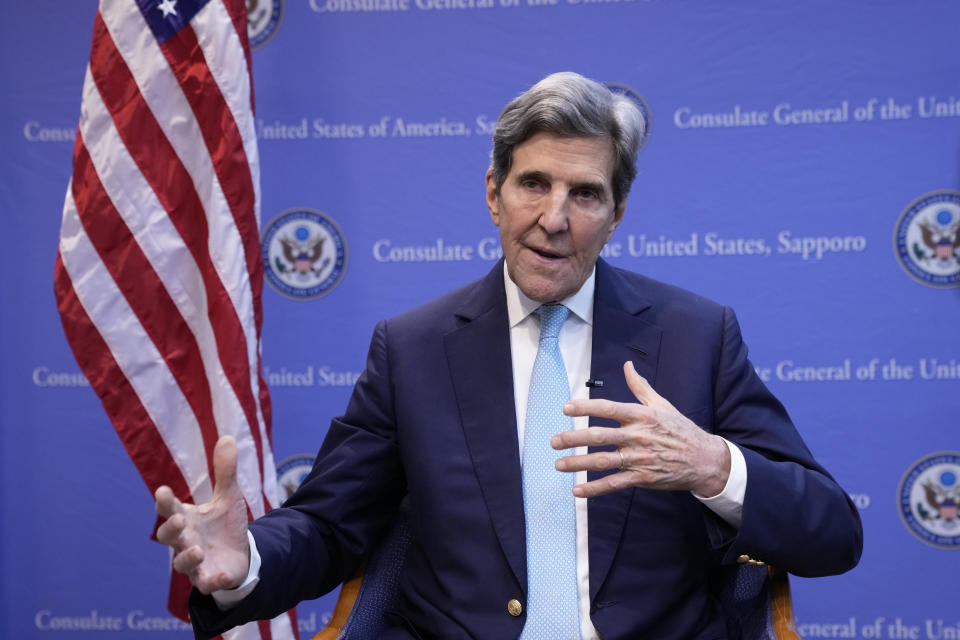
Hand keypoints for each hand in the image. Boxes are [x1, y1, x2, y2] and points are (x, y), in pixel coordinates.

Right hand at [155, 435, 250, 593]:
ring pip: (181, 563)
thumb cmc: (225, 525)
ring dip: (186, 557)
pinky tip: (221, 575)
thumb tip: (228, 437)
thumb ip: (225, 471)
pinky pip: (206, 583)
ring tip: (197, 550)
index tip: (163, 491)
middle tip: (178, 521)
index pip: (169, 508)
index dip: (165, 501)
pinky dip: (212, 580)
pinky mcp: (209, 579)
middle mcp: (185, 540)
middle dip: (170, 529)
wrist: (240, 554)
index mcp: (186, 518)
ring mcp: (195, 562)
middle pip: (168, 536)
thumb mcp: (228, 496)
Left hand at [551, 361, 729, 497]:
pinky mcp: (643, 478)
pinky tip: (578, 490)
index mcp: (642, 416)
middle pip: (600, 436)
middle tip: (554, 441)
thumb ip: (640, 386)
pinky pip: (614, 483)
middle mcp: (638, 436)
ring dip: (579, 463)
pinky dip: (595, 488)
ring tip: (559, 464)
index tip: (566, 408)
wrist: (704, 459)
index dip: (585, 407)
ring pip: (603, 461)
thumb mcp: (662, 404)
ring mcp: (640, 458)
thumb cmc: (681, 429)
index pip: (608, 408)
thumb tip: (627, 366)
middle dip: (574, 438)